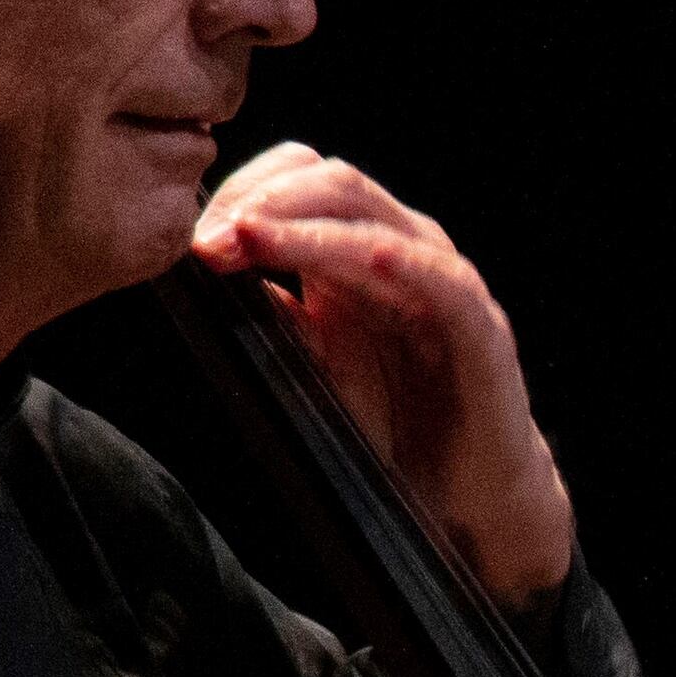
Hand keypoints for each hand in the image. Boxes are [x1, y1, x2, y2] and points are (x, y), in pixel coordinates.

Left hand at [192, 146, 577, 611]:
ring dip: (306, 224)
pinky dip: (404, 262)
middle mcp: (404, 251)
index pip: (301, 179)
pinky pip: (444, 280)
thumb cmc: (393, 429)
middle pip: (332, 182)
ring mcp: (444, 284)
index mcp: (359, 253)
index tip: (195, 239)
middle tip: (208, 238)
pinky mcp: (480, 327)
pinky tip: (364, 256)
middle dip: (262, 201)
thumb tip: (221, 263)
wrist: (465, 497)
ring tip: (252, 237)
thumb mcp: (316, 370)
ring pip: (375, 219)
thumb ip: (282, 320)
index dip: (246, 191)